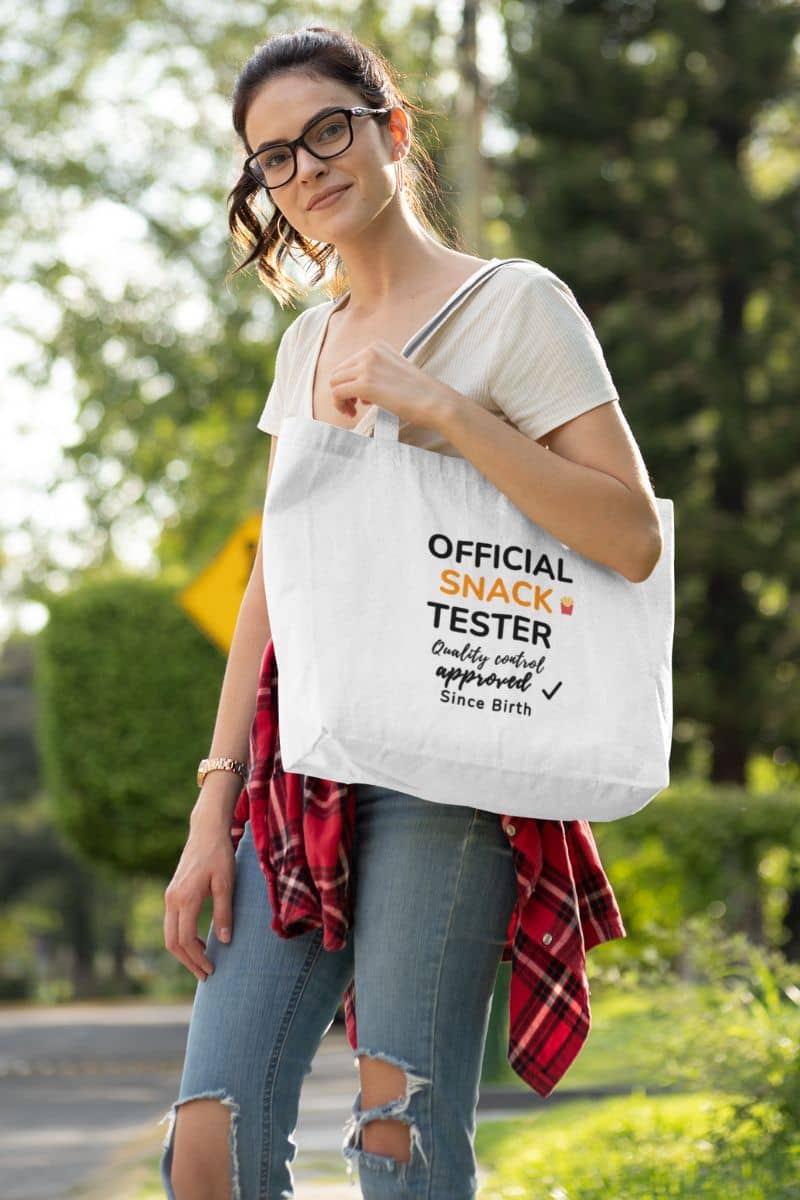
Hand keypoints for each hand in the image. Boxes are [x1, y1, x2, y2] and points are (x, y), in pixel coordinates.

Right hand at [163, 821, 235, 982]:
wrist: (206, 831)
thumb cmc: (219, 855)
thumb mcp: (226, 883)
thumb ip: (224, 912)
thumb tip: (224, 941)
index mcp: (185, 899)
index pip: (185, 940)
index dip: (197, 959)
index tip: (211, 970)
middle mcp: (172, 900)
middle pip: (172, 942)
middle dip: (188, 961)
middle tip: (206, 974)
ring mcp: (170, 896)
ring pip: (169, 934)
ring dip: (184, 951)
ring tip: (203, 962)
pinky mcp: (173, 893)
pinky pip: (172, 923)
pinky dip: (183, 937)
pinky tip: (200, 941)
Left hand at [328, 340, 451, 428]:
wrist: (435, 401)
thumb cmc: (419, 393)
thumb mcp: (394, 373)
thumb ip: (375, 374)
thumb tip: (358, 391)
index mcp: (376, 347)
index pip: (348, 364)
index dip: (350, 383)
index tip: (360, 399)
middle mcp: (369, 352)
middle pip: (338, 372)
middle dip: (342, 391)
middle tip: (354, 408)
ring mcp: (366, 366)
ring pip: (334, 382)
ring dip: (340, 400)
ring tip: (353, 412)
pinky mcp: (365, 384)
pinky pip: (337, 393)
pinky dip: (339, 405)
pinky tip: (352, 414)